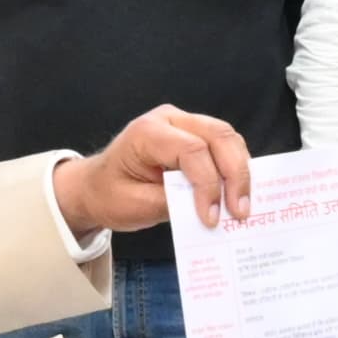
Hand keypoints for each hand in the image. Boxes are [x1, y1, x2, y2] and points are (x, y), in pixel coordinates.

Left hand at [58, 105, 253, 236]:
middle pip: (218, 136)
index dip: (208, 185)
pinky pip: (224, 146)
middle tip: (240, 212)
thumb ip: (173, 203)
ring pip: (228, 138)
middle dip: (235, 175)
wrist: (97, 186)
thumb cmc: (110, 194)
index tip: (211, 218)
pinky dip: (235, 169)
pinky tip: (236, 194)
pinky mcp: (195, 135)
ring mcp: (184, 123)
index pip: (192, 150)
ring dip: (240, 172)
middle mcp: (169, 119)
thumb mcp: (136, 205)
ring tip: (241, 206)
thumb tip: (211, 209)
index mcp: (147, 132)